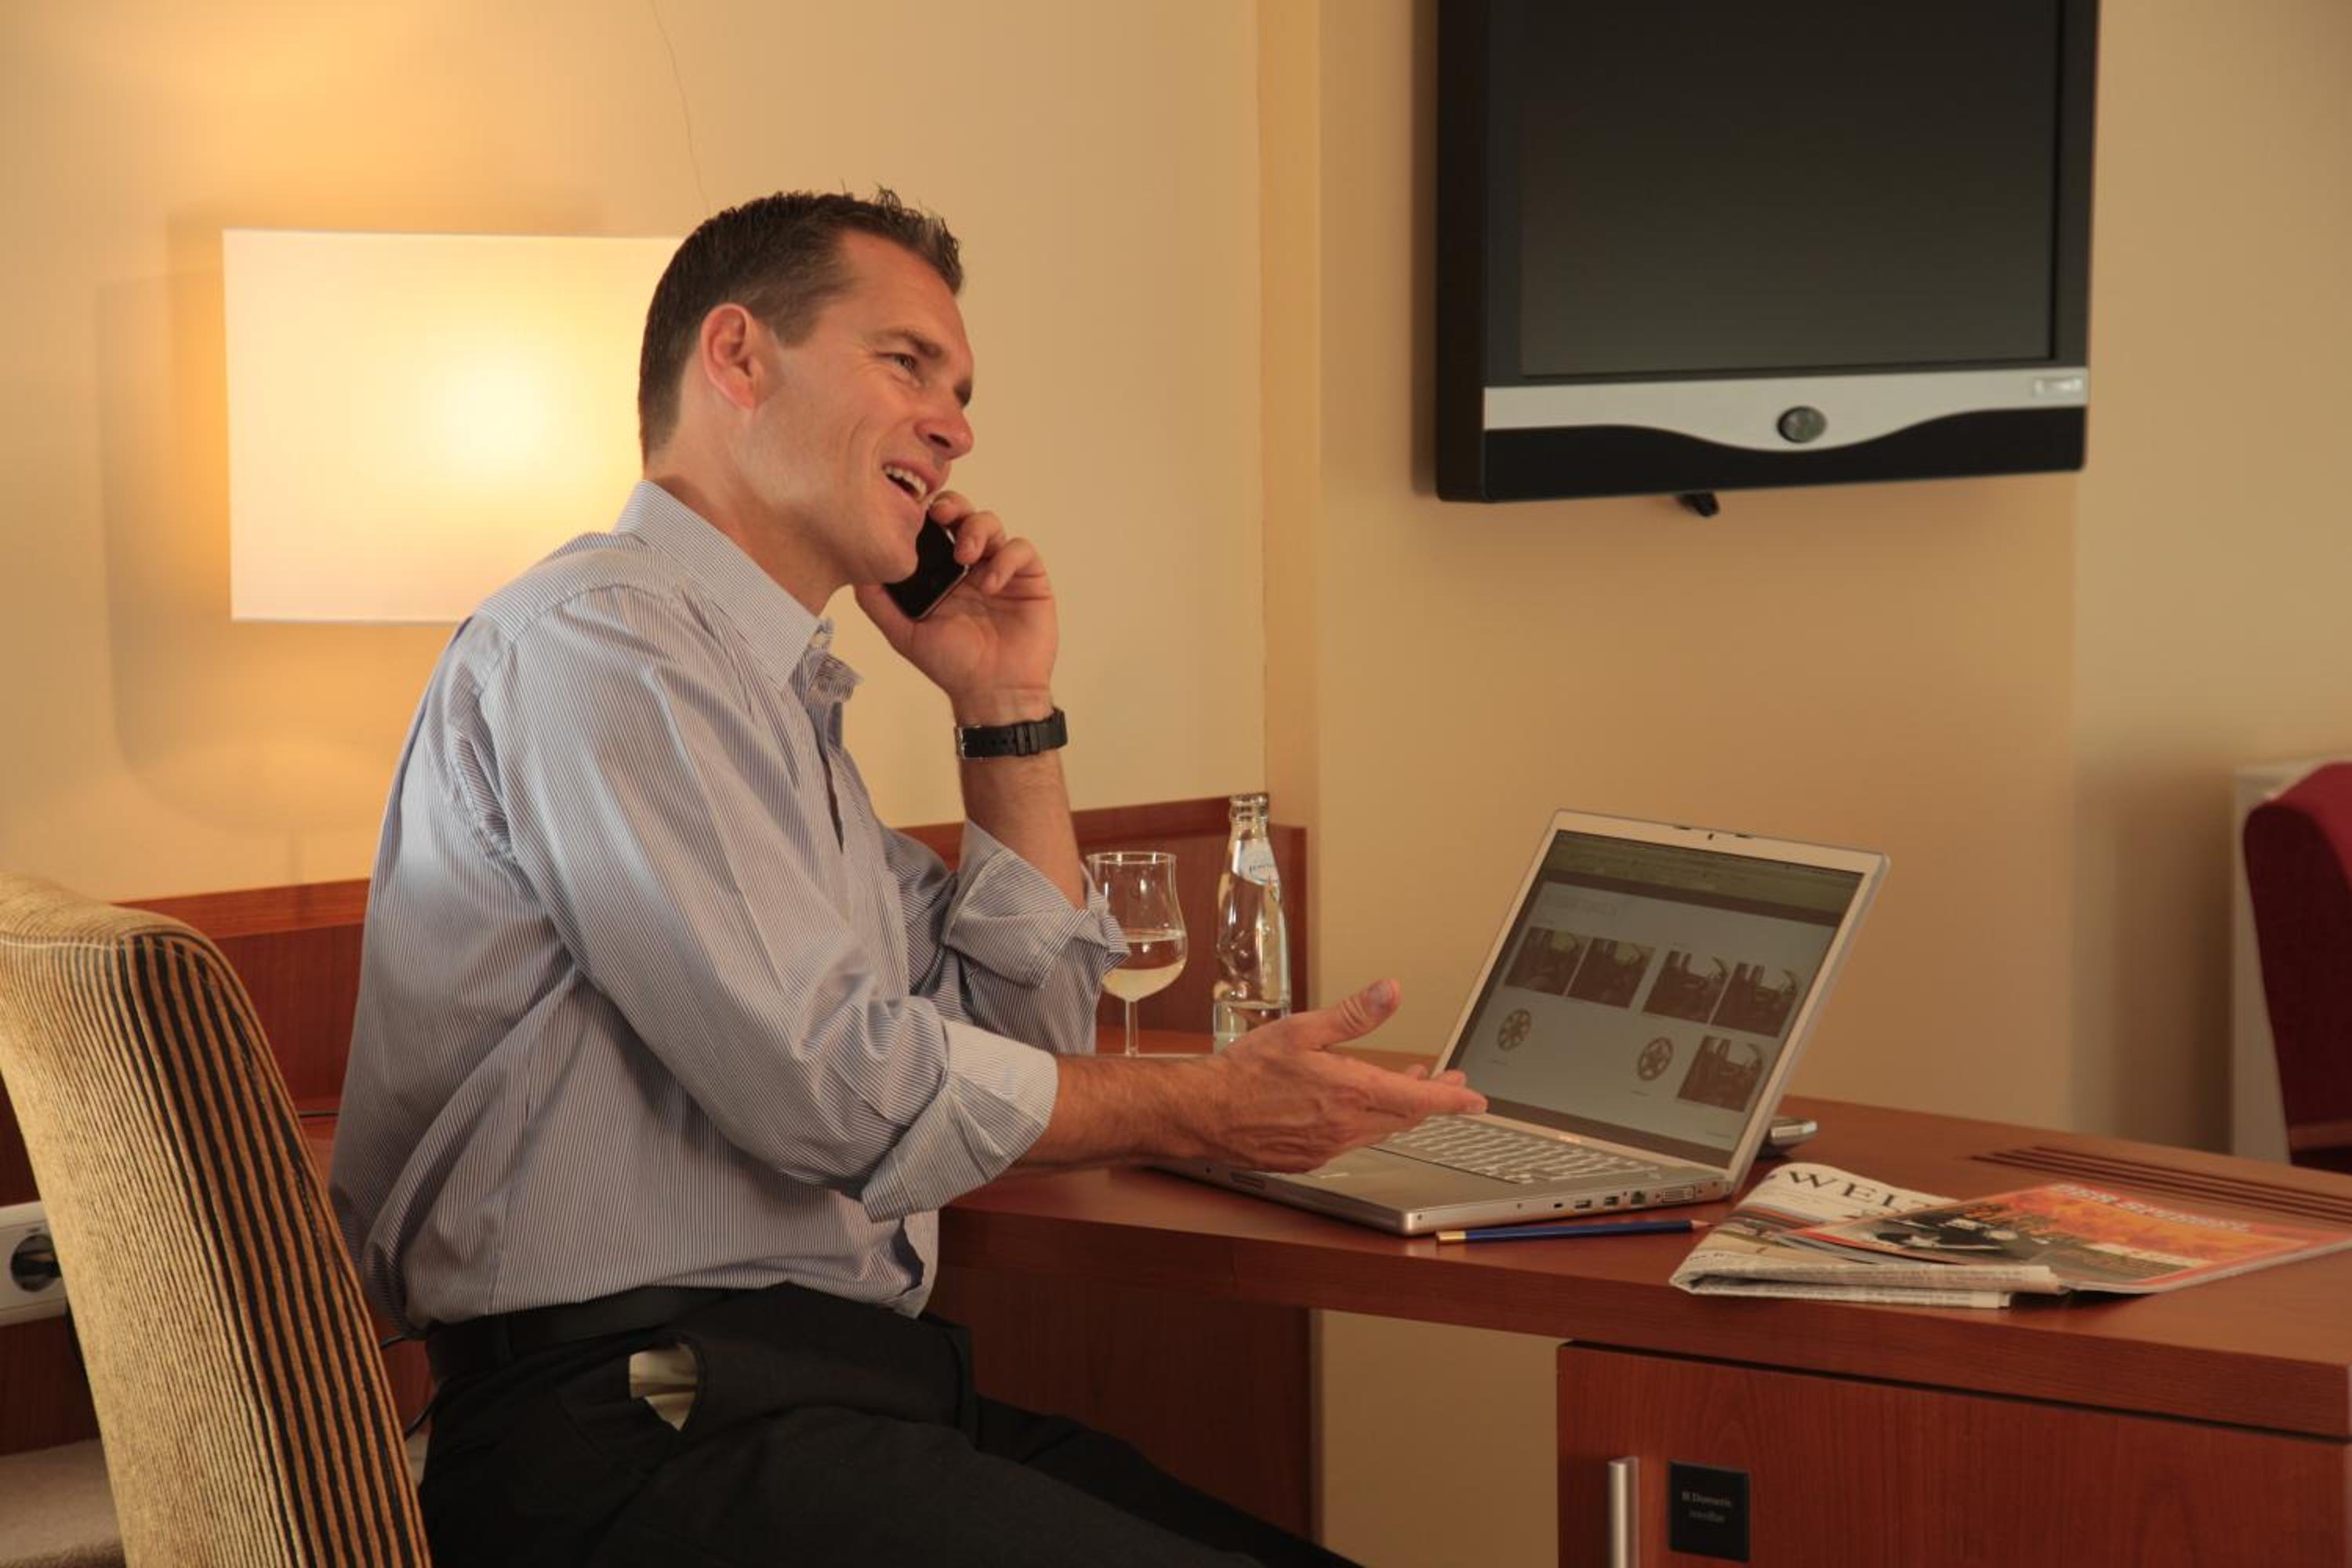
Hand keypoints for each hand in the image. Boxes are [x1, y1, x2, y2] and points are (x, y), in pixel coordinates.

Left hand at [853, 492, 1057, 722]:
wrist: (993, 692)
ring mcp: (1000, 568)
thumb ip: (877, 602)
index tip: (912, 512)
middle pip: (962, 514)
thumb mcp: (903, 633)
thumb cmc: (951, 665)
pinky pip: (1021, 549)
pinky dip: (1005, 559)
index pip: (932, 527)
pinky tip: (990, 583)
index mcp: (940, 571)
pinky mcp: (1028, 578)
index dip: (924, 512)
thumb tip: (855, 568)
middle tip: (939, 516)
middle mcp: (970, 565)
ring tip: (965, 557)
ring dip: (976, 530)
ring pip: (992, 523)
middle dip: (951, 506)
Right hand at [1183, 980, 1486, 1171]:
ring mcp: (1331, 1147)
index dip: (1452, 1098)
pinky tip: (1360, 1110)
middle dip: (1432, 1098)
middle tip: (1448, 1084)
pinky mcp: (1312, 1159)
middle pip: (1406, 1116)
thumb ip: (1353, 1014)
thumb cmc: (1247, 1071)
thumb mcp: (1302, 1029)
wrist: (1205, 1114)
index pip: (1419, 1098)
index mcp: (1352, 1092)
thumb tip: (1390, 992)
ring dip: (1401, 1110)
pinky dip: (1369, 1123)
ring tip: (1409, 1089)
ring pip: (1381, 1130)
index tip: (1476, 1098)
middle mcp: (1348, 1126)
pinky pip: (1354, 1141)